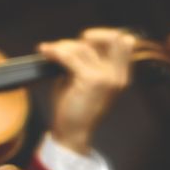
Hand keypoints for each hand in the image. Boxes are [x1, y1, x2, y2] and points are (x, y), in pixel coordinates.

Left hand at [38, 28, 135, 154]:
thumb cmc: (75, 108)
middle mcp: (118, 75)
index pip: (124, 42)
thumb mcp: (85, 82)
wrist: (72, 133)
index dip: (104, 35)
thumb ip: (87, 62)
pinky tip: (46, 52)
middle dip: (90, 36)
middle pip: (113, 38)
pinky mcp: (92, 81)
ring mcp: (107, 78)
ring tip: (50, 52)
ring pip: (85, 47)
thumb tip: (74, 43)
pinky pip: (71, 57)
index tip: (84, 40)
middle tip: (68, 45)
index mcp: (120, 76)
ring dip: (64, 46)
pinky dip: (55, 52)